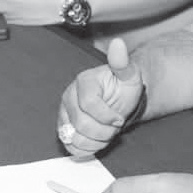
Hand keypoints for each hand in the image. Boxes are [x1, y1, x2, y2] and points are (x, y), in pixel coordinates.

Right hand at [58, 39, 143, 159]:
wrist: (119, 101)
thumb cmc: (123, 88)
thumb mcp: (128, 74)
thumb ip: (122, 61)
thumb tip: (118, 43)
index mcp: (83, 81)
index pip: (89, 104)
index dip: (107, 116)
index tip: (119, 118)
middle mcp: (68, 96)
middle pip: (82, 124)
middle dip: (104, 131)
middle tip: (114, 127)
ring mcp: (63, 114)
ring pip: (75, 138)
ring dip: (97, 141)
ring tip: (107, 132)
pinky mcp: (63, 129)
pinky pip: (71, 147)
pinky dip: (88, 149)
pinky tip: (98, 139)